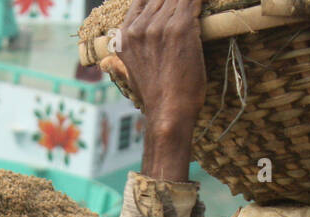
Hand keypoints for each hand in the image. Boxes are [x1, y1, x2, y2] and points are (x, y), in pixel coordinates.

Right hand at [115, 0, 205, 137]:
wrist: (168, 112)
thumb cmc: (154, 97)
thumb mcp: (129, 76)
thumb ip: (119, 62)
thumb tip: (106, 62)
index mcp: (124, 38)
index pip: (142, 1)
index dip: (158, 1)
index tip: (170, 7)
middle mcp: (138, 28)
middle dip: (175, 3)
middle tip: (184, 14)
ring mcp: (159, 26)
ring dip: (188, 3)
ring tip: (195, 9)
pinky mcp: (180, 28)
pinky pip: (192, 1)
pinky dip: (199, 1)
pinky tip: (202, 5)